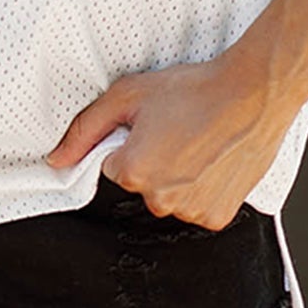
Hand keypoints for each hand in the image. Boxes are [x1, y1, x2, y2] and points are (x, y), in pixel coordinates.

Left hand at [43, 51, 290, 229]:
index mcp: (132, 172)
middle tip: (179, 130)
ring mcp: (191, 212)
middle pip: (142, 185)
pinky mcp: (217, 218)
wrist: (253, 93)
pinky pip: (198, 208)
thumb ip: (85, 129)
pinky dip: (204, 190)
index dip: (132, 142)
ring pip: (170, 198)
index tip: (155, 124)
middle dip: (154, 161)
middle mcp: (159, 201)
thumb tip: (55, 160)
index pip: (114, 166)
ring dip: (179, 177)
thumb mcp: (130, 95)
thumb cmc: (194, 89)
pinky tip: (214, 161)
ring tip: (200, 142)